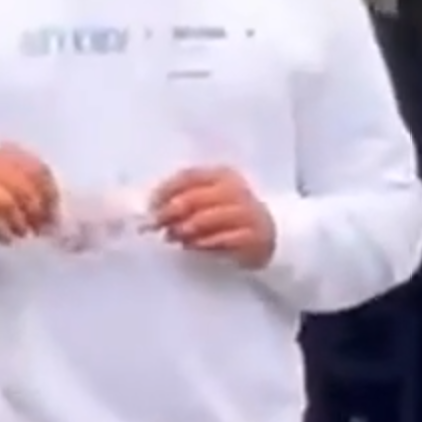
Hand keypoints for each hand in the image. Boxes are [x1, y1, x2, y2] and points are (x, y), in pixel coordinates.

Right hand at [0, 145, 59, 239]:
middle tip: (40, 231)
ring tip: (21, 234)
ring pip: (5, 201)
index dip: (50, 196)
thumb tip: (53, 217)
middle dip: (36, 213)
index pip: (38, 170)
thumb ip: (30, 192)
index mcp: (6, 153)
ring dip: (19, 222)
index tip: (54, 218)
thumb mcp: (5, 180)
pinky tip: (5, 239)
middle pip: (24, 187)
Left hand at [151, 166, 274, 265]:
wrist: (270, 232)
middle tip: (156, 224)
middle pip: (196, 197)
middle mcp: (235, 190)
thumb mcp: (210, 198)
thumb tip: (153, 209)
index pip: (189, 176)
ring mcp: (246, 213)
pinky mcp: (253, 237)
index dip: (166, 190)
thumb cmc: (230, 214)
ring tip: (172, 237)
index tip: (151, 205)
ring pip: (208, 218)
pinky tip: (191, 246)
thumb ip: (185, 198)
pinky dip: (203, 243)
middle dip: (171, 211)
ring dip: (185, 229)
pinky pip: (223, 239)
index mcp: (222, 175)